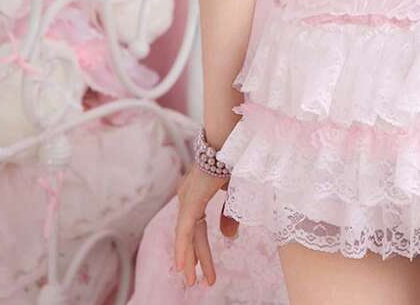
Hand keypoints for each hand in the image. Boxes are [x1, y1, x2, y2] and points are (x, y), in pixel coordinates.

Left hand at [173, 164, 238, 287]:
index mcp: (197, 193)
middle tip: (197, 283)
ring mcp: (187, 196)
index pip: (198, 229)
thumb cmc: (236, 156)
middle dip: (195, 260)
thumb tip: (228, 237)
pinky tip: (182, 266)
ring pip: (185, 235)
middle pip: (191, 235)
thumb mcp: (236, 190)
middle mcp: (187, 195)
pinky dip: (183, 247)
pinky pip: (185, 228)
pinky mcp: (191, 198)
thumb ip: (230, 214)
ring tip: (191, 281)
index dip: (202, 251)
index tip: (205, 272)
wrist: (234, 135)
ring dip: (189, 259)